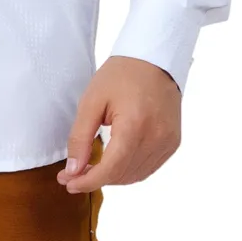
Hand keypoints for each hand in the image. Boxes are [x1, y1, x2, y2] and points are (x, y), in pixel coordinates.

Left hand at [56, 55, 181, 192]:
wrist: (154, 58)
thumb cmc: (121, 74)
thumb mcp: (92, 100)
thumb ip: (81, 137)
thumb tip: (73, 169)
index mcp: (135, 126)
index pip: (111, 169)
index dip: (88, 181)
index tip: (68, 183)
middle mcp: (156, 139)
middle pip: (122, 175)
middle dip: (95, 179)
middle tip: (72, 174)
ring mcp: (168, 142)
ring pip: (135, 176)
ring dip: (112, 177)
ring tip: (91, 169)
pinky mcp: (173, 142)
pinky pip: (148, 167)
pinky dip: (129, 170)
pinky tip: (114, 163)